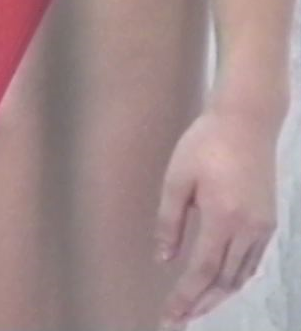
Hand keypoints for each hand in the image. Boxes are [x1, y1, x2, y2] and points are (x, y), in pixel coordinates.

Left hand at [154, 107, 277, 327]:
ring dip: (218, 295)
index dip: (185, 297)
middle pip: (224, 280)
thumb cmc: (205, 144)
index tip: (170, 316)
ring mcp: (263, 225)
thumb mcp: (177, 180)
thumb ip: (170, 222)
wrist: (246, 121)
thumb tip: (165, 259)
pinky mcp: (268, 219)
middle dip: (201, 304)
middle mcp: (249, 228)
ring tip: (196, 308)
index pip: (202, 271)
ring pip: (241, 275)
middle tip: (178, 320)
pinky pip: (253, 261)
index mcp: (223, 218)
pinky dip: (235, 279)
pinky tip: (221, 283)